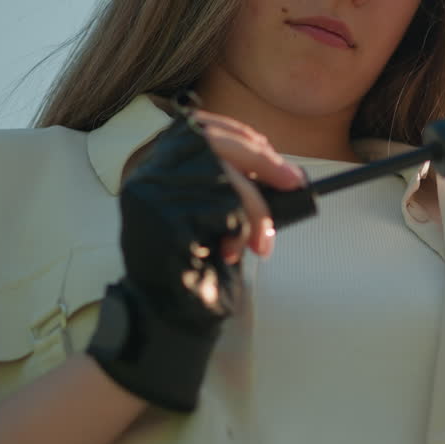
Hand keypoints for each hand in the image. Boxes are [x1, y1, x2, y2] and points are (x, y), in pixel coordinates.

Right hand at [87, 109, 302, 411]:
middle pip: (216, 144)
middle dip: (264, 163)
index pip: (202, 127)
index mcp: (158, 164)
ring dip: (253, 213)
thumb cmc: (192, 264)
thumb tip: (279, 168)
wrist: (162, 316)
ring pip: (224, 179)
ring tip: (255, 244)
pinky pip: (220, 211)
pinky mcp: (161, 221)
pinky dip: (238, 230)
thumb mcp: (209, 212)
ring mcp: (151, 195)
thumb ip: (227, 183)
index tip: (270, 149)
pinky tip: (229, 251)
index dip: (240, 134)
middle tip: (295, 184)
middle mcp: (150, 172)